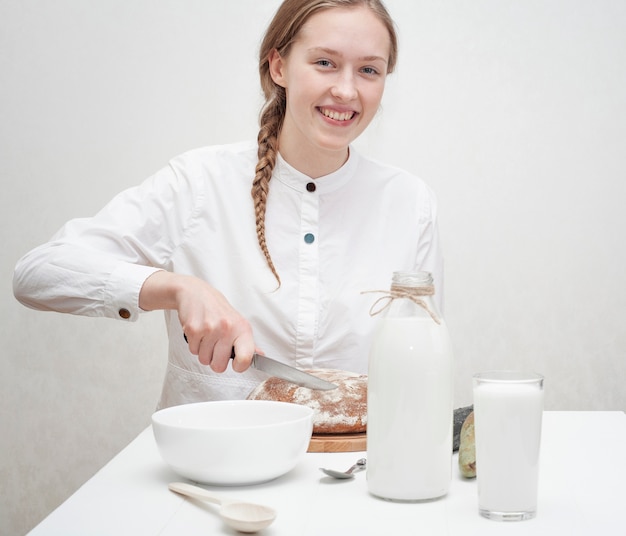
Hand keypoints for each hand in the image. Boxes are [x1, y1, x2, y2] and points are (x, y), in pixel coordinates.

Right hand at [139, 271, 254, 372]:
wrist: (195, 293)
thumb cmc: (217, 309)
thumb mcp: (237, 322)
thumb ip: (247, 342)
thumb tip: (260, 356)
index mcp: (242, 328)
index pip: (246, 358)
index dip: (240, 367)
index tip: (236, 364)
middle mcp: (228, 328)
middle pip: (219, 366)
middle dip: (215, 360)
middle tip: (216, 346)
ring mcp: (210, 329)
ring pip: (204, 360)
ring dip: (204, 352)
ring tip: (206, 337)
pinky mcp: (193, 329)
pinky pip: (193, 351)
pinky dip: (194, 345)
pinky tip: (199, 332)